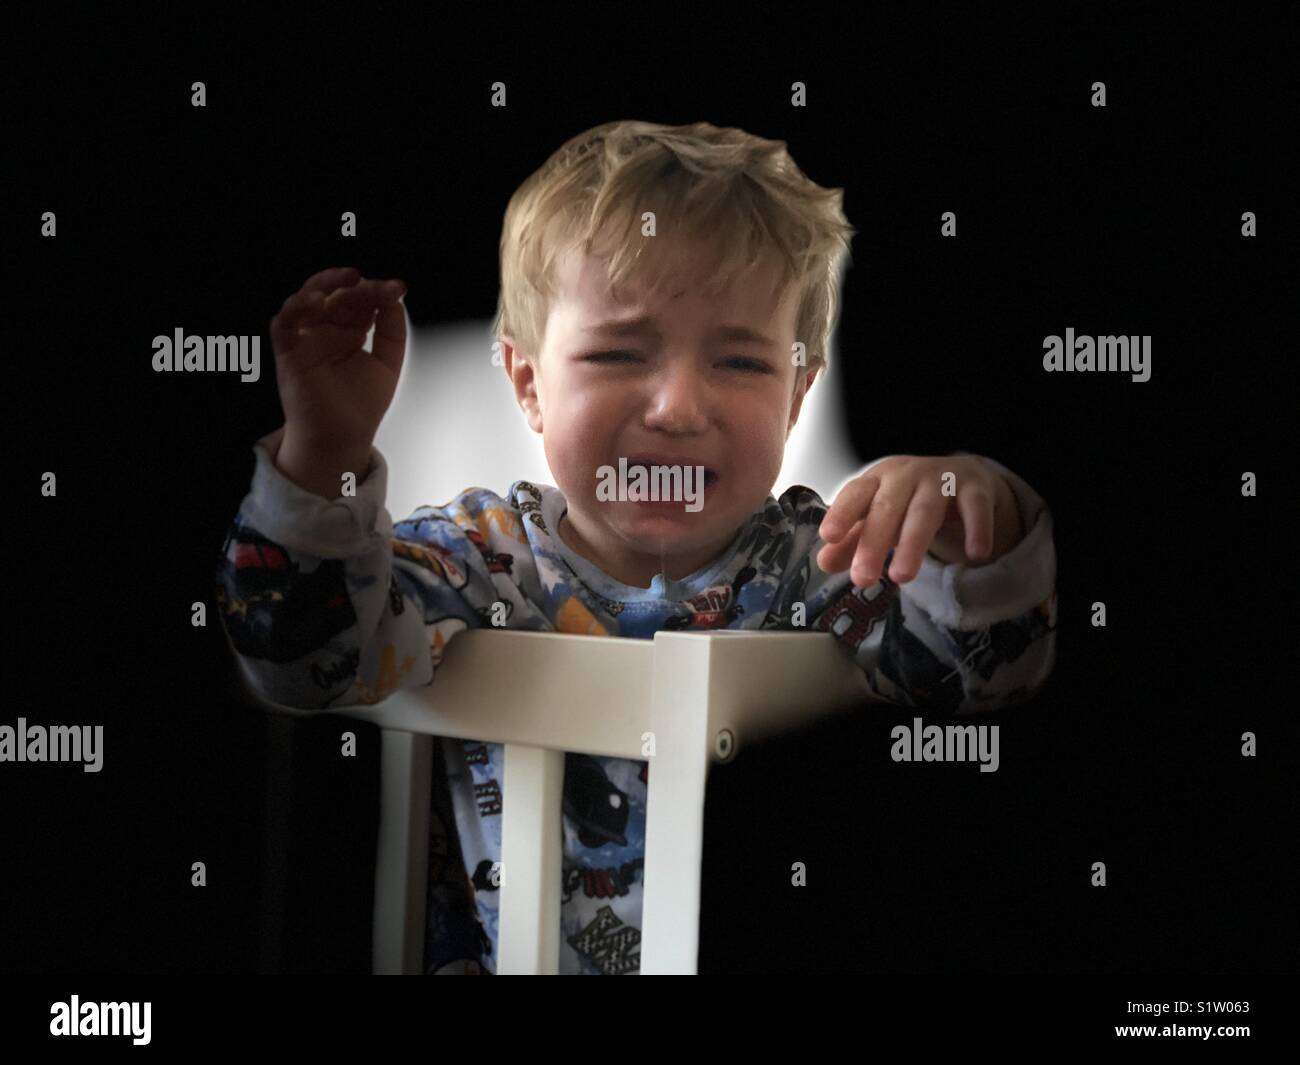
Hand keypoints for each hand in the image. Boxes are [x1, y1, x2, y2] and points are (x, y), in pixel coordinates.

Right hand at [270, 266, 407, 451]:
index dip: (379, 291)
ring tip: (350, 279)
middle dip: (359, 286)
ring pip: (307, 299)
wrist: (343, 439)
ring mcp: (306, 339)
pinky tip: (317, 301)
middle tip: (381, 286)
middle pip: (337, 295)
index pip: (361, 300)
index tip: (399, 289)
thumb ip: (392, 331)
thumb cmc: (360, 405)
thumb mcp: (388, 363)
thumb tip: (395, 299)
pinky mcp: (288, 352)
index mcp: (349, 331)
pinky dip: (297, 308)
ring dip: (327, 284)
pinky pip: (284, 323)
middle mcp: (326, 331)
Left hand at [816, 455, 1020, 585]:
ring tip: (902, 578)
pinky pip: (976, 508)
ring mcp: (941, 480)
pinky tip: (975, 554)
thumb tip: (824, 563)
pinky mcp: (974, 489)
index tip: (829, 537)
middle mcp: (906, 476)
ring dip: (913, 544)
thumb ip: (853, 540)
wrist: (961, 476)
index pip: (855, 494)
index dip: (842, 513)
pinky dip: (977, 529)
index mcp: (877, 480)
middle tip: (863, 578)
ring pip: (925, 512)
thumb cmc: (910, 499)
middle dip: (874, 543)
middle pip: (888, 508)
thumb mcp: (879, 516)